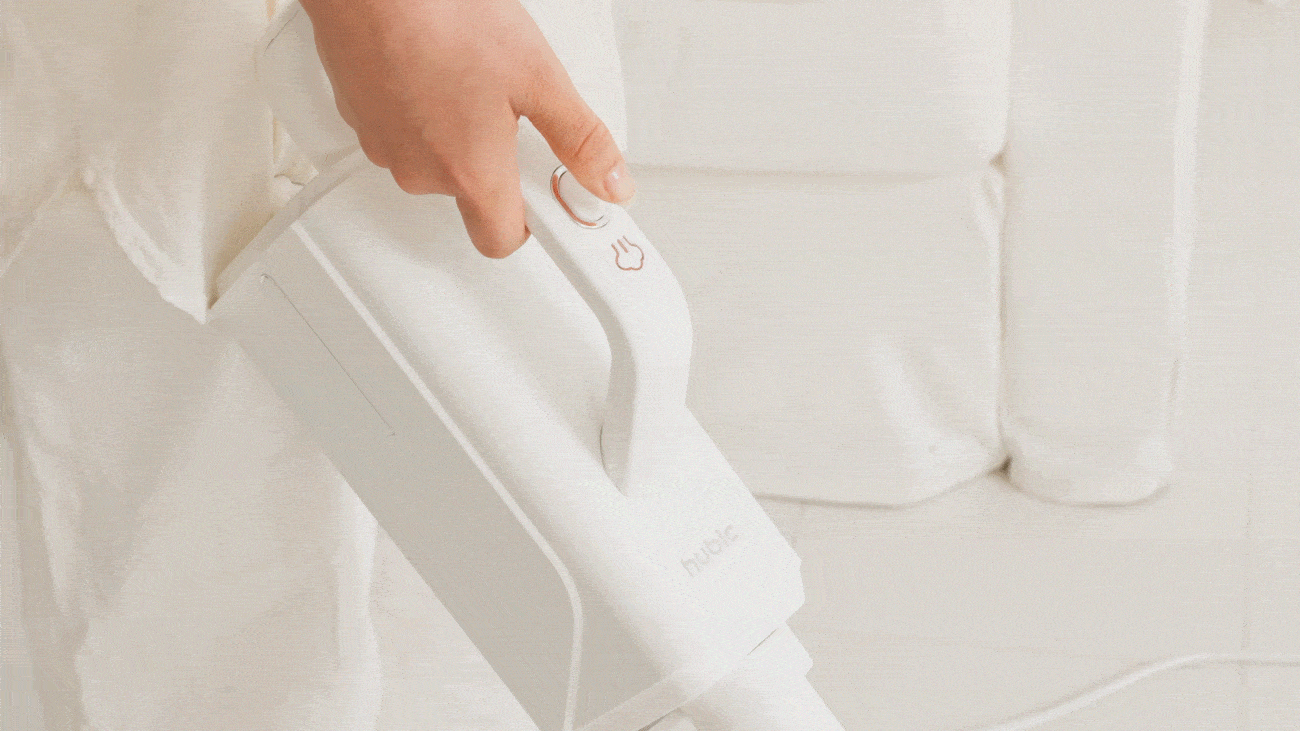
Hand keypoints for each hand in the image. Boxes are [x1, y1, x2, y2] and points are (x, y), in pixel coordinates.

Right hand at [298, 0, 635, 256]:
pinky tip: (438, 68)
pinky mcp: (360, 119)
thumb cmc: (442, 20)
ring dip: (458, 132)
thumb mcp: (538, 78)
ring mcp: (385, 148)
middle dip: (497, 162)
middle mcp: (421, 173)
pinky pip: (403, 131)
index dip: (532, 223)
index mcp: (470, 174)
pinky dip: (422, 110)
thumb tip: (611, 181)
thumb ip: (580, 139)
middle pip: (472, 194)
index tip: (553, 200)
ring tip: (472, 77)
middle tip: (515, 113)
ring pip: (435, 160)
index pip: (503, 240)